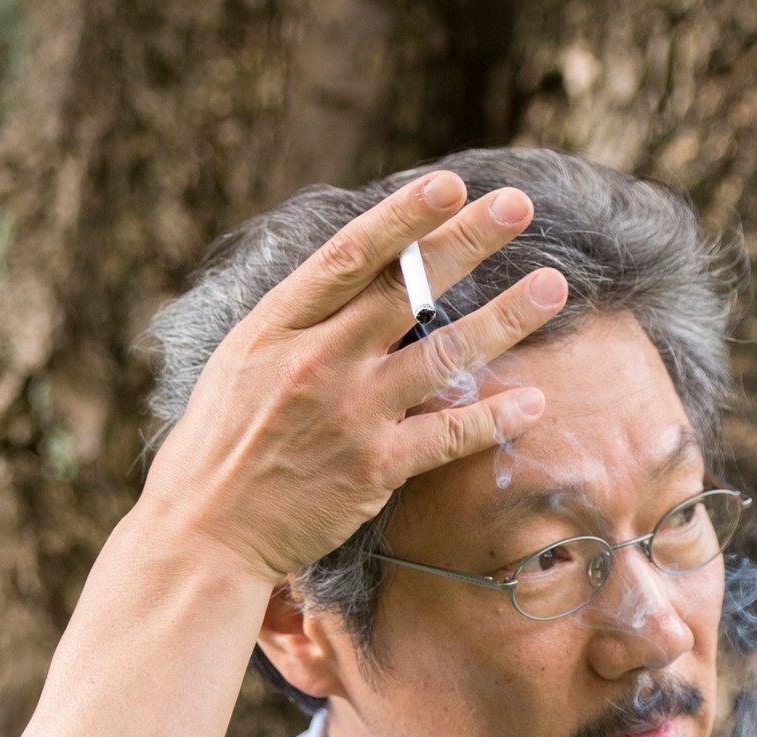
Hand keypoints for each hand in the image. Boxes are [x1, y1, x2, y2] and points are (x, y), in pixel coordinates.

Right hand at [137, 171, 567, 584]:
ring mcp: (350, 413)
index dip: (403, 216)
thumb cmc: (221, 444)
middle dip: (467, 241)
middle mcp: (316, 360)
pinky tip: (535, 399)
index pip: (350, 255)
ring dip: (505, 316)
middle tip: (518, 205)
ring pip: (443, 352)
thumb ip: (299, 320)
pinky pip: (449, 435)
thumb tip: (355, 275)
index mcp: (278, 325)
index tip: (450, 185)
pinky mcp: (374, 467)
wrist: (204, 532)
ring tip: (552, 286)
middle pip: (406, 288)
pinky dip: (494, 417)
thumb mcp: (243, 361)